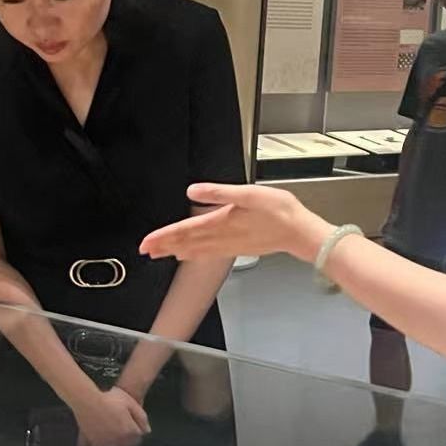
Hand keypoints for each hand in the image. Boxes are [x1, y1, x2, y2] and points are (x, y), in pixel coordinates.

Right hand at [71, 388, 150, 445]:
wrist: (87, 401)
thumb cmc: (109, 398)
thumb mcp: (130, 402)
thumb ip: (141, 417)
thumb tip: (147, 431)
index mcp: (130, 431)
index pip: (138, 437)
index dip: (136, 431)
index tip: (133, 426)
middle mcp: (120, 441)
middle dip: (130, 441)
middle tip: (126, 433)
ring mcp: (108, 444)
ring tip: (118, 441)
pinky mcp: (96, 445)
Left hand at [139, 184, 328, 262]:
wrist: (300, 232)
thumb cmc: (280, 212)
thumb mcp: (248, 193)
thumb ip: (219, 192)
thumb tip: (193, 190)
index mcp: (221, 222)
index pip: (185, 230)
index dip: (164, 236)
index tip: (147, 242)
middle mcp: (222, 237)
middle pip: (186, 243)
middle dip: (164, 246)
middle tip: (145, 251)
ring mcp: (229, 245)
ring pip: (195, 250)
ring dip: (175, 251)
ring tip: (159, 254)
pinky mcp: (237, 248)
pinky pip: (208, 253)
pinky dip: (194, 254)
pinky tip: (188, 255)